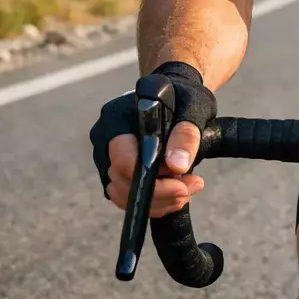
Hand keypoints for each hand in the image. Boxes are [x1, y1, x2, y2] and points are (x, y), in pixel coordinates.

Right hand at [88, 62, 216, 218]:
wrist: (176, 96)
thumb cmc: (184, 97)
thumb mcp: (194, 108)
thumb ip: (186, 134)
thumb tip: (177, 166)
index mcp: (117, 118)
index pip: (123, 160)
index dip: (153, 180)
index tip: (184, 181)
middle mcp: (104, 139)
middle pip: (121, 183)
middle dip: (161, 194)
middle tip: (194, 185)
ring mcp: (106, 157)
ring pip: (122, 196)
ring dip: (159, 202)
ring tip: (189, 188)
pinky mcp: (115, 171)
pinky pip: (127, 197)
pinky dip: (153, 202)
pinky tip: (177, 190)